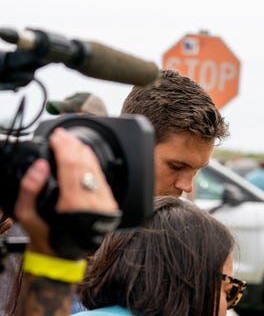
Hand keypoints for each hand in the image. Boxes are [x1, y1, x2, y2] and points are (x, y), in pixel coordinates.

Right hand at [13, 128, 118, 255]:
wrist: (64, 255)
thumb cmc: (46, 236)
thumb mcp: (27, 216)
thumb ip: (29, 190)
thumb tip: (39, 166)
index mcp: (73, 205)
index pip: (71, 166)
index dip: (64, 148)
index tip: (57, 137)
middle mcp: (93, 202)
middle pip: (85, 165)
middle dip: (73, 147)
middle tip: (63, 136)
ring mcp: (104, 203)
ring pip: (96, 170)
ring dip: (84, 153)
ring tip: (72, 142)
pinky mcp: (109, 204)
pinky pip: (101, 178)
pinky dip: (92, 164)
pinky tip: (85, 156)